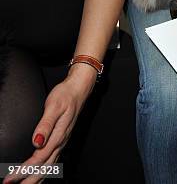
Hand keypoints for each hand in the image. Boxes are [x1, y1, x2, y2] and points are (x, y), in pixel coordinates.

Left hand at [3, 68, 95, 183]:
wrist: (79, 89)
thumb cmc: (66, 95)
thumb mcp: (54, 106)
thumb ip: (45, 125)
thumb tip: (36, 142)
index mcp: (58, 136)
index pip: (38, 159)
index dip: (24, 170)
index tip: (10, 178)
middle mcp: (60, 142)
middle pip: (44, 168)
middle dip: (28, 180)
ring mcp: (61, 142)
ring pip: (49, 167)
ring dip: (35, 179)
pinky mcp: (61, 140)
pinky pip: (52, 162)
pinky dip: (43, 172)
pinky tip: (38, 174)